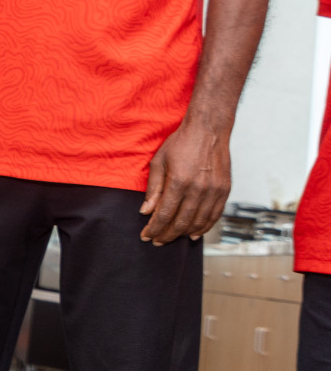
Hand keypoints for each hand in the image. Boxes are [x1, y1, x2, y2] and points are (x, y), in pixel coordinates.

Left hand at [140, 119, 230, 244]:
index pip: (164, 214)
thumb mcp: (159, 162)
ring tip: (171, 238)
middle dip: (166, 235)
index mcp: (179, 182)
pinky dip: (204, 227)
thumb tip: (146, 211)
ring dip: (183, 234)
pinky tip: (194, 233)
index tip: (146, 235)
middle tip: (156, 240)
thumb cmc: (181, 143)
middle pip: (181, 222)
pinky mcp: (225, 191)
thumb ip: (153, 189)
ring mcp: (214, 191)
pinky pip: (214, 216)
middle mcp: (199, 189)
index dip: (154, 228)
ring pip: (198, 222)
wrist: (208, 130)